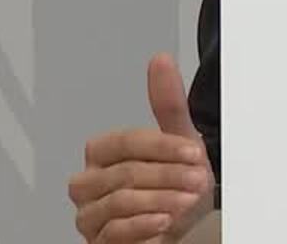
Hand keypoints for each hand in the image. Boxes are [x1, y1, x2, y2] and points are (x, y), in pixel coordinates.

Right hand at [68, 54, 216, 242]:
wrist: (184, 227)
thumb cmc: (176, 184)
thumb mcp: (179, 142)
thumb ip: (168, 104)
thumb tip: (161, 60)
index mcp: (102, 152)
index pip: (126, 142)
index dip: (163, 147)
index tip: (194, 153)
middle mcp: (88, 182)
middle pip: (124, 173)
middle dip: (167, 175)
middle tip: (198, 179)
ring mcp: (90, 214)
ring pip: (119, 201)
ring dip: (160, 200)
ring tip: (188, 200)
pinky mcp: (98, 242)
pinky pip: (114, 231)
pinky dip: (143, 225)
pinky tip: (165, 222)